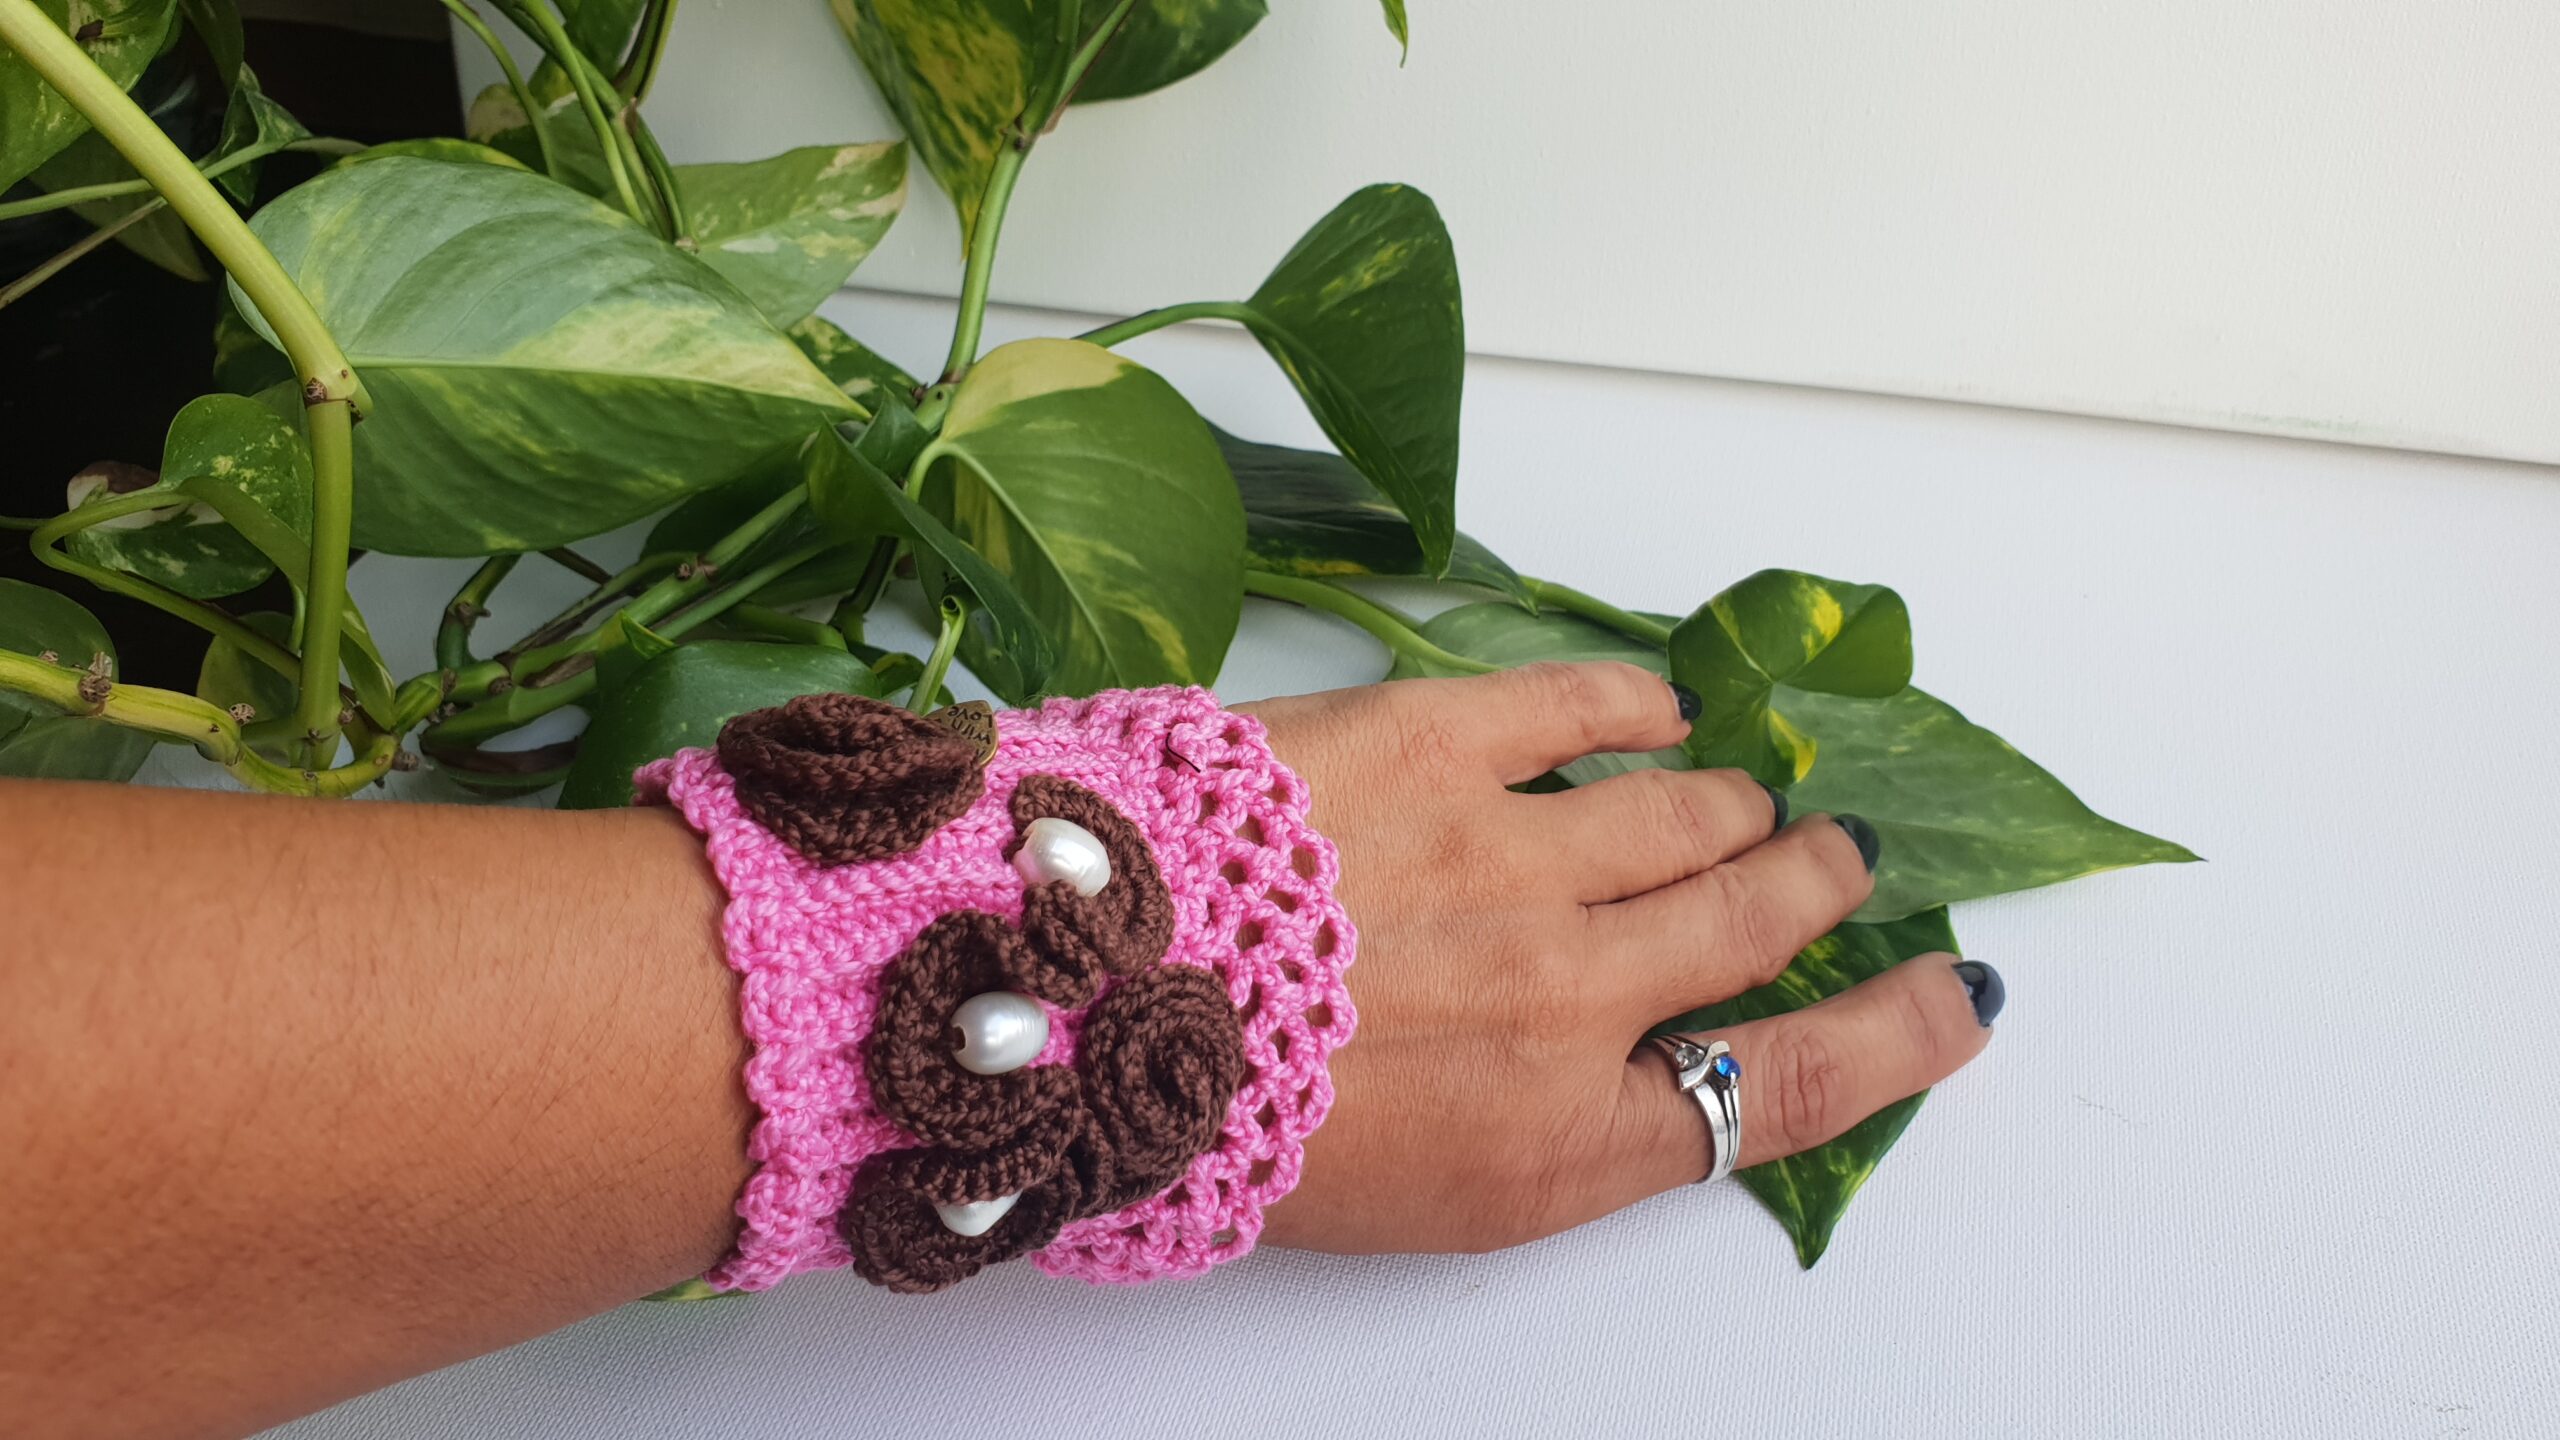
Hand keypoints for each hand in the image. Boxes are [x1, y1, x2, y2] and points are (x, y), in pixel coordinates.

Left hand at [1241, 663, 1998, 1253]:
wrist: (1076, 1007)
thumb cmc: (1217, 1125)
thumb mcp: (1409, 1196)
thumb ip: (1544, 1127)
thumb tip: (1625, 1063)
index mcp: (1557, 1137)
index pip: (1785, 1089)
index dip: (1894, 1038)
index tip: (1954, 993)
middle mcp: (1566, 996)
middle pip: (1758, 924)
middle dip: (1818, 885)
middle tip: (1836, 858)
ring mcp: (1511, 857)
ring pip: (1693, 811)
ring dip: (1736, 801)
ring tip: (1742, 793)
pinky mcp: (1435, 740)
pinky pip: (1589, 703)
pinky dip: (1641, 703)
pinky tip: (1659, 704)